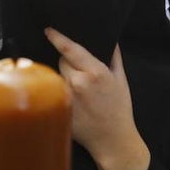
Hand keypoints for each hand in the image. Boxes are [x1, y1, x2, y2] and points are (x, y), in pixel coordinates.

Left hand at [45, 28, 143, 161]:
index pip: (70, 49)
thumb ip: (114, 57)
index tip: (48, 30)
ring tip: (76, 90)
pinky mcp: (59, 109)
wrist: (113, 139)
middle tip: (79, 74)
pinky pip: (53, 92)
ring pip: (56, 76)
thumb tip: (110, 39)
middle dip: (67, 63)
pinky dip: (58, 92)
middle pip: (61, 61)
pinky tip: (72, 101)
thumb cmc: (119, 109)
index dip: (57, 37)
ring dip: (62, 78)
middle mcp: (78, 83)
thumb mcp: (121, 80)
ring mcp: (66, 97)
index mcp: (95, 72)